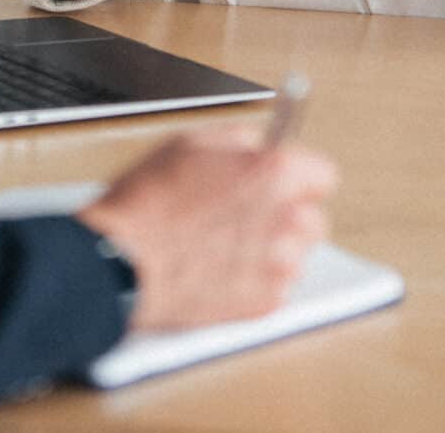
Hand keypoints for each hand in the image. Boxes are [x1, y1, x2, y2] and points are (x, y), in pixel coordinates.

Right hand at [76, 125, 337, 330]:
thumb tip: (262, 144)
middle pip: (314, 219)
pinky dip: (255, 282)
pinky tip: (221, 270)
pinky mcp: (265, 303)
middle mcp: (286, 218)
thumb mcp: (191, 143)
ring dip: (272, 251)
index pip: (323, 174)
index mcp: (274, 172)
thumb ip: (240, 141)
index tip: (285, 183)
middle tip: (248, 217)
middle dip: (286, 216)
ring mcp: (279, 265)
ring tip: (227, 246)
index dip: (298, 177)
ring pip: (295, 255)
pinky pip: (275, 288)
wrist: (121, 261)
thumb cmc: (148, 203)